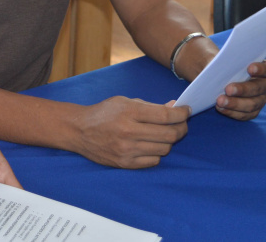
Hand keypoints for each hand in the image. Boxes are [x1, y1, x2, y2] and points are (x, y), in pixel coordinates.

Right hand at [72, 96, 189, 168]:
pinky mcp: (125, 163)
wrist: (79, 130)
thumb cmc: (103, 113)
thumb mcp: (125, 102)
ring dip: (168, 141)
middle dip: (181, 128)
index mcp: (129, 112)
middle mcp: (128, 131)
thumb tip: (175, 107)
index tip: (186, 110)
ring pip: (164, 148)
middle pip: (169, 134)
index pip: (166, 115)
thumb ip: (151, 106)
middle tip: (181, 124)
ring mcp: (127, 150)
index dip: (181, 113)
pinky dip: (156, 153)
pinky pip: (153, 161)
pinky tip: (151, 145)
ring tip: (164, 134)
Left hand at [216, 60, 265, 120]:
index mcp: (263, 69)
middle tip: (228, 89)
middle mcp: (264, 85)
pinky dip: (232, 112)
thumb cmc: (222, 66)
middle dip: (243, 89)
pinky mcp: (252, 112)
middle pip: (259, 88)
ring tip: (220, 101)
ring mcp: (260, 100)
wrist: (216, 78)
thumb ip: (223, 61)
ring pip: (252, 104)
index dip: (261, 69)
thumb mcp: (221, 60)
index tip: (250, 68)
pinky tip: (221, 108)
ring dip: (235, 103)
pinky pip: (244, 115)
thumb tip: (219, 64)